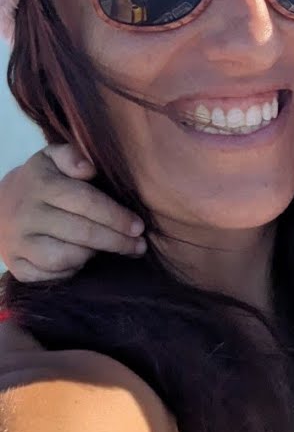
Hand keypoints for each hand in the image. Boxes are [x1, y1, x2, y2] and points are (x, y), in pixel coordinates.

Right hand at [0, 144, 144, 280]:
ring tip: (110, 249)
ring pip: (64, 258)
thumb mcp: (52, 158)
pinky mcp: (16, 266)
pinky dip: (71, 271)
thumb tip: (88, 169)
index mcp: (40, 185)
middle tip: (139, 246)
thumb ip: (72, 156)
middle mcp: (25, 215)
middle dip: (116, 241)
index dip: (116, 216)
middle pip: (81, 233)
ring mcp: (17, 243)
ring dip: (94, 256)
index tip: (139, 226)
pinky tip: (84, 260)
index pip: (85, 202)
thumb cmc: (42, 181)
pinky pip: (50, 276)